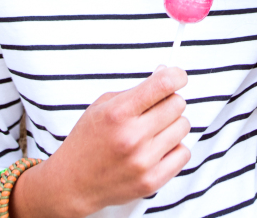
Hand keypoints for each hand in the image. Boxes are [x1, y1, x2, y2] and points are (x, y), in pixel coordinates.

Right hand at [13, 66, 191, 217]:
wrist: (72, 184)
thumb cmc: (87, 140)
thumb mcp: (102, 106)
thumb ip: (136, 89)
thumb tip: (167, 72)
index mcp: (118, 113)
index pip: (163, 84)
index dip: (176, 75)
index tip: (177, 77)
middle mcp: (131, 137)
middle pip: (177, 104)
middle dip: (169, 102)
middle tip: (155, 109)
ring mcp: (143, 162)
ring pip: (183, 127)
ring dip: (172, 125)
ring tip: (153, 131)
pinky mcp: (151, 182)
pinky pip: (184, 153)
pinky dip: (175, 148)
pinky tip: (157, 149)